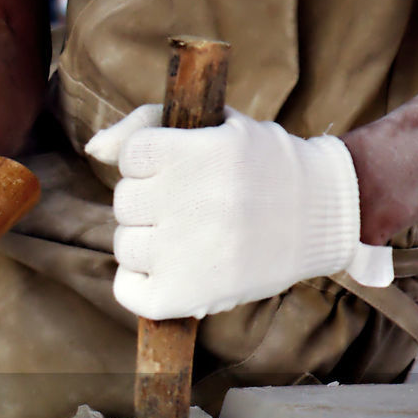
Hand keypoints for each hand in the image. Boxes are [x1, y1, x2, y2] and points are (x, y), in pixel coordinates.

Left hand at [85, 105, 393, 320]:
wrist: (324, 217)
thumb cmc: (261, 167)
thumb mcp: (217, 125)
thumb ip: (148, 123)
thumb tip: (93, 148)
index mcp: (202, 154)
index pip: (132, 154)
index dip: (150, 161)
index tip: (181, 168)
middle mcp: (195, 203)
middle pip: (125, 201)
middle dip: (150, 201)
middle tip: (190, 205)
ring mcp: (190, 253)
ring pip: (124, 244)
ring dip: (147, 241)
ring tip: (187, 237)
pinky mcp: (189, 295)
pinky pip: (127, 290)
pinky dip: (139, 283)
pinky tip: (171, 269)